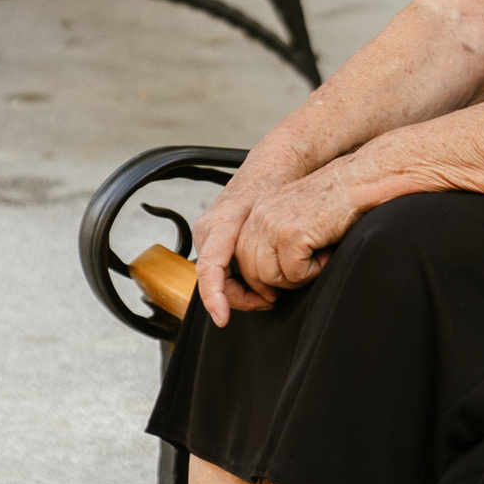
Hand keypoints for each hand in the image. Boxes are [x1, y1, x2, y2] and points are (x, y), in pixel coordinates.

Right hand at [190, 174, 280, 327]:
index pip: (209, 269)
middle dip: (240, 298)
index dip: (214, 297)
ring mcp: (209, 235)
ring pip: (218, 278)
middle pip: (214, 280)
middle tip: (270, 302)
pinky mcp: (216, 239)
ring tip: (269, 296)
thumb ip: (270, 241)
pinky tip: (262, 284)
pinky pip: (221, 270)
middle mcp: (208, 231)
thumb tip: (275, 278)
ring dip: (241, 292)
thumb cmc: (275, 185)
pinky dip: (240, 282)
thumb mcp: (274, 211)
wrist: (272, 164)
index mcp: (219, 224)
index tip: (222, 319)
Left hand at [234, 171, 363, 297]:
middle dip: (276, 284)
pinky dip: (313, 272)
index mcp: (258, 213)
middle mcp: (260, 217)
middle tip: (301, 278)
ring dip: (296, 278)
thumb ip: (274, 240)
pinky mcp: (293, 234)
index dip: (257, 279)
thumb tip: (266, 278)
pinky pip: (294, 273)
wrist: (353, 183)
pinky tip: (325, 254)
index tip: (271, 291)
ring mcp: (274, 225)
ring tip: (316, 261)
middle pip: (251, 270)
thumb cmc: (332, 203)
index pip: (241, 256)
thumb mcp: (292, 218)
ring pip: (270, 276)